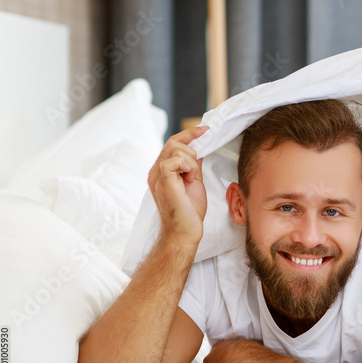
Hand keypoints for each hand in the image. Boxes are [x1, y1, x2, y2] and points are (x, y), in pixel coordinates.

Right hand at [147, 126, 208, 244]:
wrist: (185, 232)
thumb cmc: (189, 211)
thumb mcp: (194, 181)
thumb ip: (193, 165)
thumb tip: (199, 148)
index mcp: (162, 171)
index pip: (172, 143)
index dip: (190, 134)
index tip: (206, 130)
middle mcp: (155, 172)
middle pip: (173, 142)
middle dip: (192, 148)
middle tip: (196, 170)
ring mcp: (157, 176)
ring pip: (174, 148)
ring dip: (190, 159)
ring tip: (191, 178)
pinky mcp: (162, 182)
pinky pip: (172, 160)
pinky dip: (186, 165)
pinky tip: (189, 178)